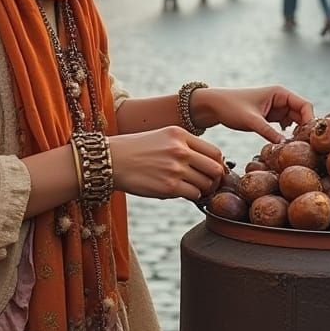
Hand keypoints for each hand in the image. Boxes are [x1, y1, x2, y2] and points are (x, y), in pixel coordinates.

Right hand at [108, 127, 224, 201]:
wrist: (111, 160)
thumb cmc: (136, 150)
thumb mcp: (162, 136)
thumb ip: (185, 146)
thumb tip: (209, 164)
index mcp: (180, 135)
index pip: (214, 152)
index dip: (218, 164)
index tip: (213, 171)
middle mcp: (180, 150)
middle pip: (215, 168)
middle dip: (215, 179)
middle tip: (209, 184)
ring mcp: (175, 168)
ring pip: (206, 184)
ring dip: (203, 189)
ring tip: (193, 188)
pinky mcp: (169, 186)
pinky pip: (194, 194)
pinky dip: (192, 196)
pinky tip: (183, 192)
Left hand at [191, 86, 314, 142]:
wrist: (214, 106)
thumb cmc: (231, 107)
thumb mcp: (250, 120)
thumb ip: (268, 131)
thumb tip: (285, 145)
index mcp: (280, 93)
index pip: (305, 105)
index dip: (310, 120)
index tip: (308, 138)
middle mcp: (281, 99)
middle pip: (303, 114)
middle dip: (304, 130)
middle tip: (303, 147)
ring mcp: (277, 109)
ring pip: (295, 122)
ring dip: (296, 134)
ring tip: (295, 148)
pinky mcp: (271, 118)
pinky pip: (286, 126)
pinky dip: (288, 135)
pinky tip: (284, 145)